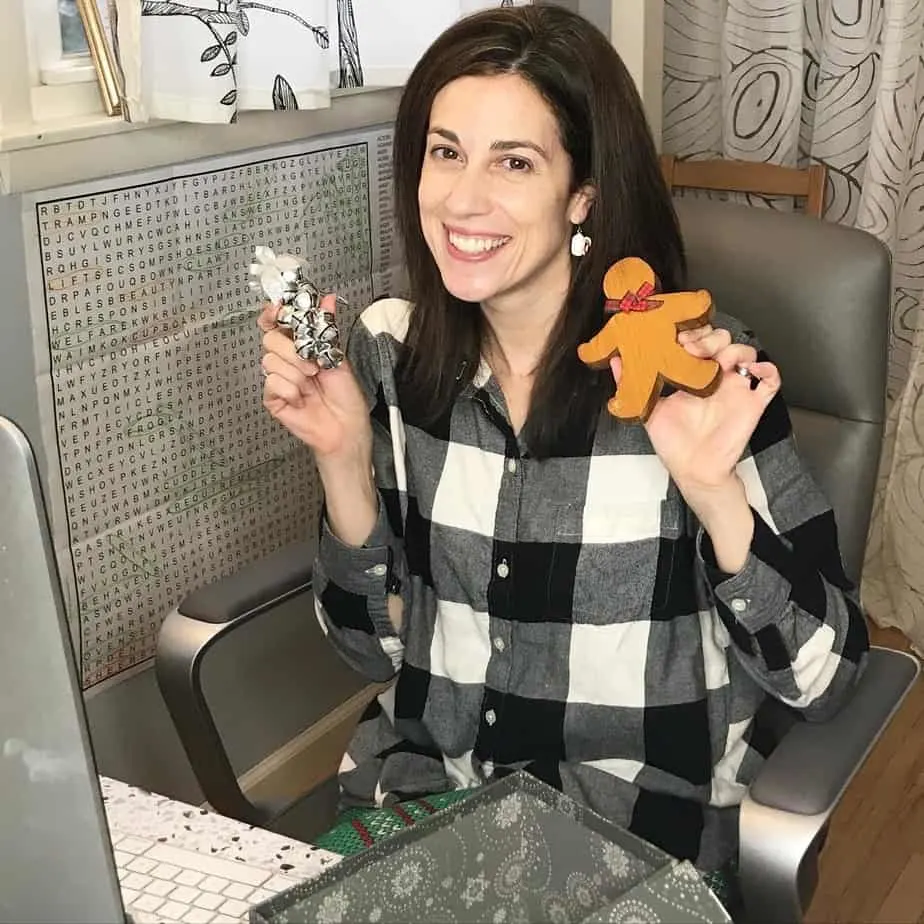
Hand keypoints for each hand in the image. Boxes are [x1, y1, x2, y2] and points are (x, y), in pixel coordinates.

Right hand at [259, 294, 371, 463]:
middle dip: (293, 350)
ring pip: (270, 360)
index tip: (278, 310)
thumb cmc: (346, 397)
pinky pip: (272, 383)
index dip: (275, 313)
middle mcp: (289, 360)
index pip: (279, 323)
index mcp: (302, 346)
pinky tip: (301, 398)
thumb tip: (327, 299)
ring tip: (311, 384)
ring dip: (296, 373)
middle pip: (270, 338)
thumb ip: (328, 326)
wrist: (346, 427)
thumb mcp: (339, 356)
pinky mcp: (274, 397)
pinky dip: (290, 390)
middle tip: (313, 363)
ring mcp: (279, 378)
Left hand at [610, 331, 780, 507]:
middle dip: (709, 337)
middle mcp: (716, 378)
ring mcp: (735, 388)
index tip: (676, 339)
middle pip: (723, 339)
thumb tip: (615, 361)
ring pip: (747, 352)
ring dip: (733, 348)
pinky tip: (752, 369)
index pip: (699, 340)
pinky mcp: (752, 404)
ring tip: (716, 359)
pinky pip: (771, 380)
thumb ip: (632, 384)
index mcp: (694, 375)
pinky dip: (768, 369)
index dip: (691, 333)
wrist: (693, 470)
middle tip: (692, 349)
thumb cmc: (674, 443)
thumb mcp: (648, 409)